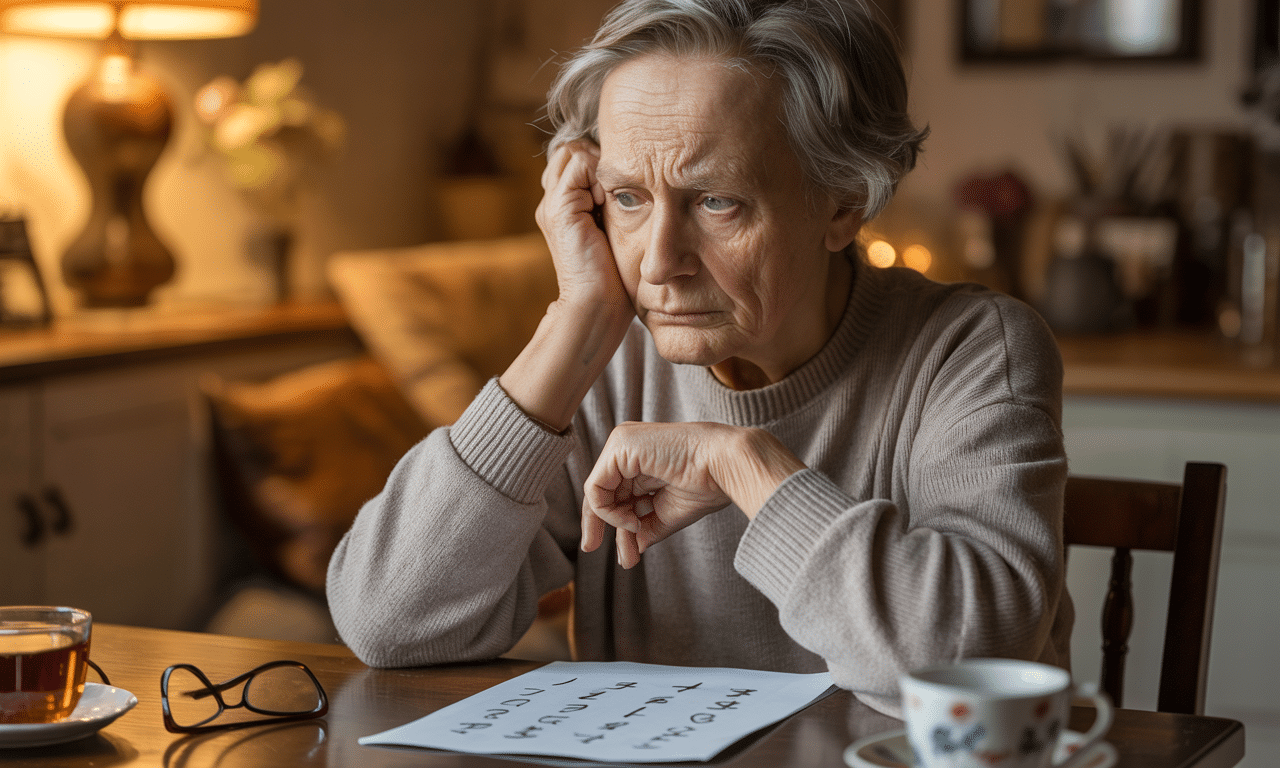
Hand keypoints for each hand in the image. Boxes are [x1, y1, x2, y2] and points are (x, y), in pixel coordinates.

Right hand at [536, 141, 630, 313]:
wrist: (598, 304)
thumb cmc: (615, 275)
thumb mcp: (615, 230)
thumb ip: (612, 203)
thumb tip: (633, 178)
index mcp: (564, 207)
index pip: (576, 158)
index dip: (599, 165)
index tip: (618, 193)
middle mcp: (552, 202)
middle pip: (571, 148)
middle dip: (597, 161)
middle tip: (614, 194)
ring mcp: (552, 203)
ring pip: (573, 150)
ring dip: (599, 168)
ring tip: (609, 200)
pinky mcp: (559, 207)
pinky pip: (580, 162)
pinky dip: (600, 175)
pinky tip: (607, 203)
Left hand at [581, 423, 805, 567]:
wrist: (726, 466)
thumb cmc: (707, 484)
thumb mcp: (668, 513)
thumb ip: (645, 529)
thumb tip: (628, 552)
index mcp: (642, 459)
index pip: (615, 493)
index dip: (612, 522)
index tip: (622, 554)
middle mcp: (629, 449)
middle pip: (604, 493)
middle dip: (605, 527)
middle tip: (602, 552)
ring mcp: (623, 444)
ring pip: (597, 492)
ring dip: (613, 524)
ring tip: (634, 539)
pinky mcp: (619, 446)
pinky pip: (596, 488)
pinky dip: (608, 512)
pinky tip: (632, 521)